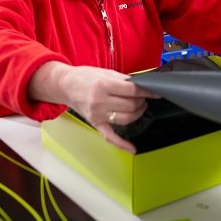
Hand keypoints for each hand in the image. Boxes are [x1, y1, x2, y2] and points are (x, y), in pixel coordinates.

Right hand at [28, 62, 159, 153]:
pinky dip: (122, 145)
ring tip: (139, 107)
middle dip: (142, 101)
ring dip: (137, 113)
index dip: (147, 91)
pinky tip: (132, 148)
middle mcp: (100, 101)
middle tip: (143, 97)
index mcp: (103, 85)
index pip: (133, 91)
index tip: (155, 92)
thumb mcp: (105, 72)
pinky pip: (110, 137)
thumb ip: (123, 80)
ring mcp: (97, 114)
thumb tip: (141, 86)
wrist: (65, 85)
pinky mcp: (95, 123)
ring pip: (126, 119)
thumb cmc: (84, 77)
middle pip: (131, 105)